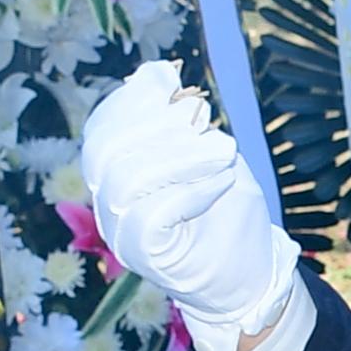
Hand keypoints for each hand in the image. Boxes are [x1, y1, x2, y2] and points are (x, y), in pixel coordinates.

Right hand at [74, 63, 299, 350]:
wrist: (249, 278)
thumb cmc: (228, 214)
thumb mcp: (210, 155)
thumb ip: (183, 121)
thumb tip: (157, 73)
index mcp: (117, 177)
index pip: (101, 130)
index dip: (130, 99)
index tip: (168, 80)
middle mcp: (109, 205)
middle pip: (105, 150)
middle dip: (158, 124)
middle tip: (204, 122)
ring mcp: (121, 234)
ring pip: (127, 179)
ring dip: (182, 155)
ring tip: (223, 153)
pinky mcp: (143, 256)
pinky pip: (151, 215)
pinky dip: (190, 191)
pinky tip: (219, 184)